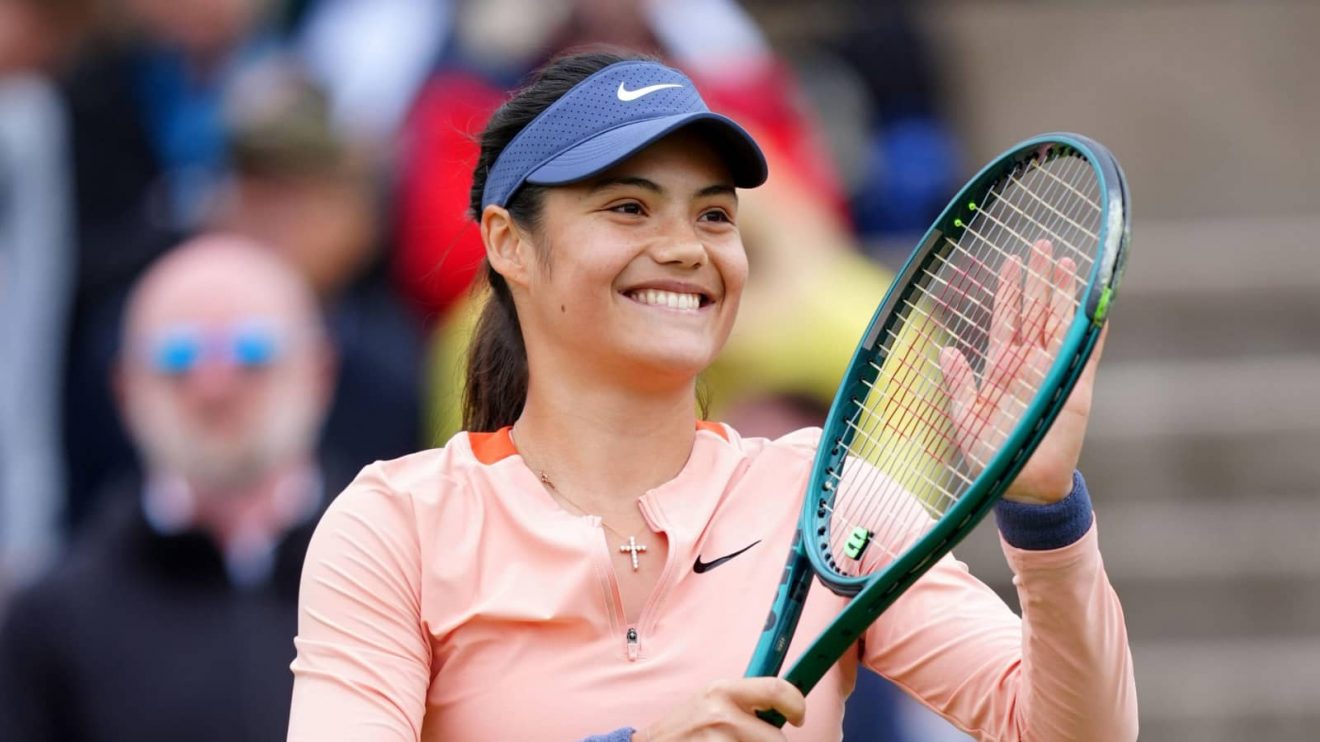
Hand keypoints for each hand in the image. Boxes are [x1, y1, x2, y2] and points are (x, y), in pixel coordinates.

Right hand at [633, 677, 804, 740]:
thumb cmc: (686, 727)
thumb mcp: (712, 701)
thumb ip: (746, 701)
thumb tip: (785, 707)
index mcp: (723, 691)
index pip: (776, 689)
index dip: (796, 704)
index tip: (798, 717)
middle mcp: (723, 717)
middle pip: (777, 740)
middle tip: (753, 741)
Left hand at [939, 240, 1106, 503]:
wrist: (1023, 487)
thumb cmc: (991, 457)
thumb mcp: (964, 418)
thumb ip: (959, 384)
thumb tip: (946, 350)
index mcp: (1002, 368)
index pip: (1007, 320)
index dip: (1009, 291)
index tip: (1012, 260)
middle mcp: (1030, 365)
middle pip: (1036, 311)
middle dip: (1039, 278)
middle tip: (1043, 242)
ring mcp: (1055, 373)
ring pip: (1062, 323)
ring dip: (1065, 293)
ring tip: (1069, 260)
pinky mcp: (1077, 389)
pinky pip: (1089, 353)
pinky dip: (1093, 330)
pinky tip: (1099, 305)